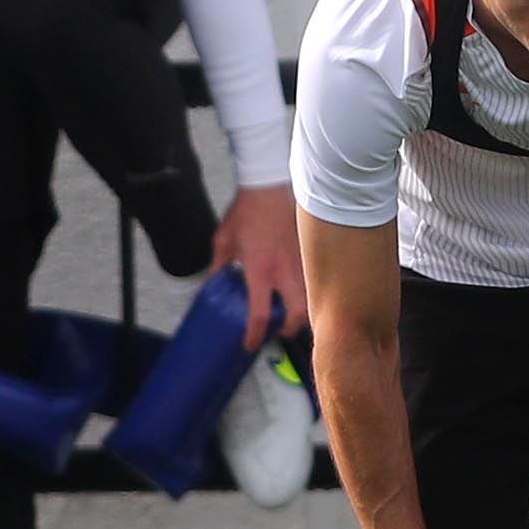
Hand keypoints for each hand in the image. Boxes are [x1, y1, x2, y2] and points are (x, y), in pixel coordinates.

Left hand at [211, 184, 307, 349]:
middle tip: (279, 330)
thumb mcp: (223, 240)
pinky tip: (298, 288)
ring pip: (311, 298)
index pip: (259, 313)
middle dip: (289, 328)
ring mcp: (302, 263)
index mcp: (260, 270)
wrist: (271, 185)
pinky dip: (308, 290)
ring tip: (290, 312)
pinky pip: (314, 280)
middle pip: (297, 314)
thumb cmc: (248, 211)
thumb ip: (218, 266)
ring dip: (301, 311)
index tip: (250, 343)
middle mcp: (285, 271)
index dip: (254, 334)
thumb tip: (214, 282)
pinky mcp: (311, 253)